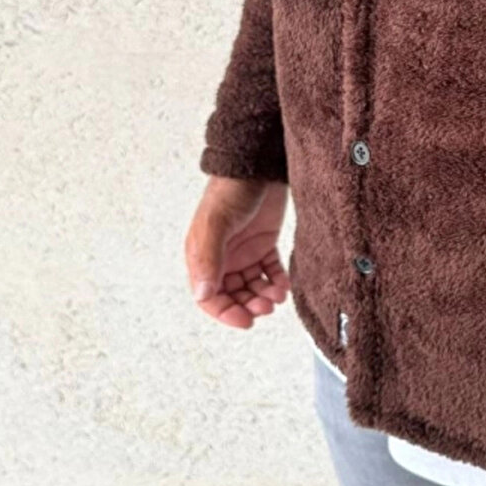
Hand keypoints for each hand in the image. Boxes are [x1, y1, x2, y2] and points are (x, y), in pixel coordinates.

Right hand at [184, 177, 290, 329]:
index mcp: (201, 255)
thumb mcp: (217, 223)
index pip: (208, 297)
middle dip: (249, 306)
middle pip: (232, 296)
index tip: (245, 321)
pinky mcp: (264, 244)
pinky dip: (277, 282)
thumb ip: (209, 258)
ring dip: (264, 296)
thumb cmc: (232, 189)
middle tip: (266, 307)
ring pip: (252, 287)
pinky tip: (284, 285)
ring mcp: (243, 251)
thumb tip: (203, 294)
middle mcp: (220, 257)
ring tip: (278, 295)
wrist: (260, 164)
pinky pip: (270, 272)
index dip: (225, 313)